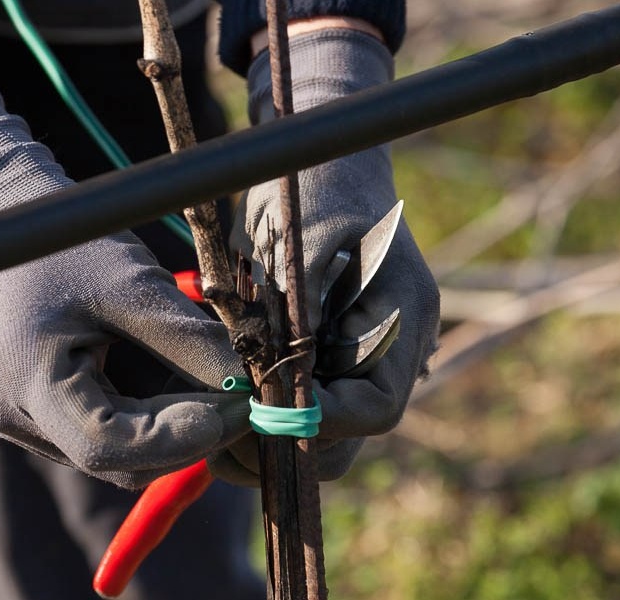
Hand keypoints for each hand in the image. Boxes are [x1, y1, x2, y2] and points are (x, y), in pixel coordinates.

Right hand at [0, 83, 250, 488]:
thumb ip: (190, 342)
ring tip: (209, 383)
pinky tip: (172, 380)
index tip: (240, 408)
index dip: (181, 438)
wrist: (1, 222)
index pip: (108, 447)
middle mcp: (9, 413)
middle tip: (239, 402)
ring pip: (109, 453)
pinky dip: (143, 417)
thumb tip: (249, 388)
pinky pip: (96, 433)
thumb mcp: (134, 285)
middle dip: (183, 438)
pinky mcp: (27, 412)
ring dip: (167, 430)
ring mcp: (14, 418)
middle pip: (112, 460)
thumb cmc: (65, 242)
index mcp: (22, 379)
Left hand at [212, 28, 439, 485]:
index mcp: (401, 316)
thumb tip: (290, 373)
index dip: (323, 423)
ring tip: (217, 426)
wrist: (320, 151)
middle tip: (226, 438)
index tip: (263, 416)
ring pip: (322, 430)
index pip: (377, 406)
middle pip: (350, 434)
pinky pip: (300, 403)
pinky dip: (264, 412)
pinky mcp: (325, 353)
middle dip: (290, 443)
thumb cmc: (314, 181)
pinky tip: (224, 402)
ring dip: (271, 435)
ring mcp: (357, 353)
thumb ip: (299, 301)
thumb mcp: (304, 232)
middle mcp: (388, 347)